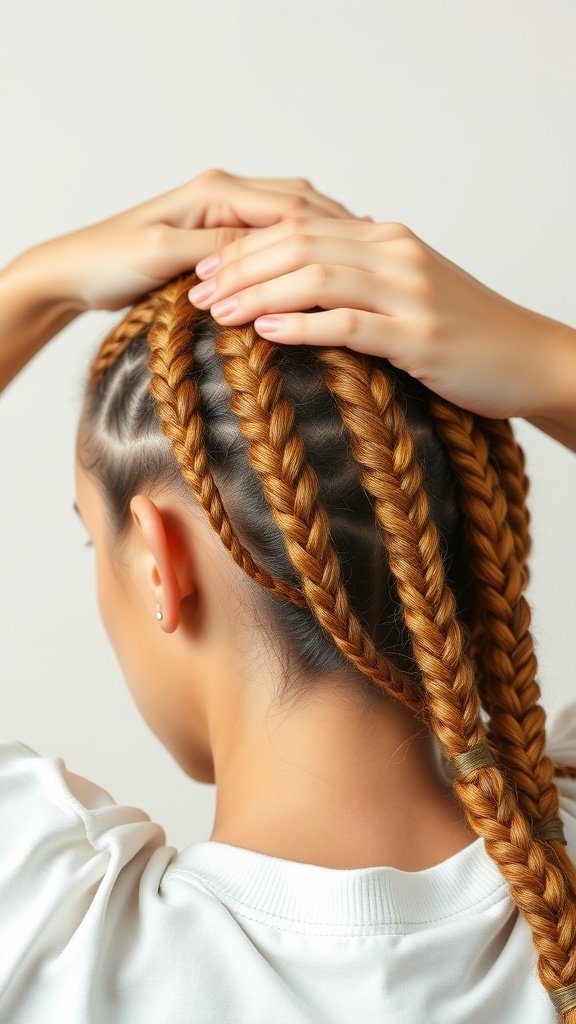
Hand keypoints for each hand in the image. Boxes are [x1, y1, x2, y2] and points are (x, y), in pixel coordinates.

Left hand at [14, 170, 359, 313]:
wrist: (76, 269)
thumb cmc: (111, 261)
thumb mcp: (163, 256)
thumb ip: (216, 250)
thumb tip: (267, 251)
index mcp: (215, 192)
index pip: (287, 207)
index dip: (326, 233)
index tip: (359, 257)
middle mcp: (225, 193)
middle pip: (299, 205)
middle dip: (336, 230)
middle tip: (373, 257)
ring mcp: (224, 212)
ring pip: (292, 217)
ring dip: (324, 237)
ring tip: (361, 260)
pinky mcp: (220, 235)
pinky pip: (274, 235)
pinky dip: (303, 248)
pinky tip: (325, 267)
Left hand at [189, 217, 571, 420]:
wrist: (528, 357)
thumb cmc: (465, 333)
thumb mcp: (410, 293)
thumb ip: (362, 280)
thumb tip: (303, 288)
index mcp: (387, 238)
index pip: (301, 227)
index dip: (245, 247)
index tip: (204, 271)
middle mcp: (395, 254)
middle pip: (298, 244)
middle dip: (239, 267)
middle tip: (196, 293)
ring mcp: (409, 293)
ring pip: (316, 278)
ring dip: (259, 294)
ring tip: (217, 314)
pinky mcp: (418, 336)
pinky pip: (348, 323)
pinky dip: (302, 325)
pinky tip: (266, 332)